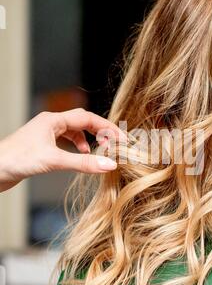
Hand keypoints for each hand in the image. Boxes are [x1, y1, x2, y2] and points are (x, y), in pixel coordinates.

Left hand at [0, 108, 127, 192]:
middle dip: (100, 132)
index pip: (88, 118)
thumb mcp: (54, 161)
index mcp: (53, 120)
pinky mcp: (42, 146)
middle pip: (83, 121)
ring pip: (74, 131)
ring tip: (98, 152)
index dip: (107, 128)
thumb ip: (82, 163)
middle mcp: (50, 123)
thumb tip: (109, 165)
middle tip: (114, 144)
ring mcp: (45, 134)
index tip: (122, 139)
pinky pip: (65, 141)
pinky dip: (76, 147)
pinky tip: (79, 157)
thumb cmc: (16, 160)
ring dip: (88, 140)